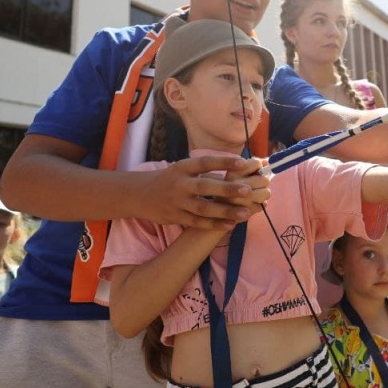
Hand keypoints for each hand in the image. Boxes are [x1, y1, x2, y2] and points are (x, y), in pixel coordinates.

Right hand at [142, 156, 268, 228]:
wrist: (139, 194)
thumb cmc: (169, 179)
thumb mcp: (182, 169)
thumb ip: (204, 169)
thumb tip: (236, 166)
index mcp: (182, 168)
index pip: (205, 162)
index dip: (223, 162)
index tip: (243, 163)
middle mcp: (179, 184)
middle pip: (205, 187)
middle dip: (227, 189)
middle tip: (248, 190)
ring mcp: (177, 202)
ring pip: (203, 208)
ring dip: (225, 211)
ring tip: (245, 213)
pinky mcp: (175, 217)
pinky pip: (197, 222)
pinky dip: (214, 224)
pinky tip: (230, 225)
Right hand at [220, 158, 271, 220]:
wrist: (215, 208)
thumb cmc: (228, 187)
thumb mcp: (235, 172)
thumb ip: (251, 164)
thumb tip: (266, 162)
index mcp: (231, 173)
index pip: (256, 164)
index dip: (258, 166)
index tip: (255, 169)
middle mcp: (233, 187)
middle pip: (264, 180)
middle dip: (263, 180)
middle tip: (257, 184)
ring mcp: (239, 202)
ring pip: (266, 193)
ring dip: (264, 193)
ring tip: (255, 193)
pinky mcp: (243, 214)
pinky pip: (263, 205)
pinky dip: (260, 204)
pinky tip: (251, 203)